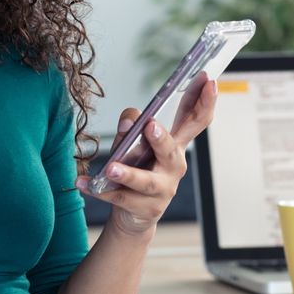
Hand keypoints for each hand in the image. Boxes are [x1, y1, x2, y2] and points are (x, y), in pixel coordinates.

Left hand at [75, 72, 218, 237]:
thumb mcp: (133, 143)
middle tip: (151, 126)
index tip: (209, 80)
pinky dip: (100, 190)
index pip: (195, 120)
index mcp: (175, 144)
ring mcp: (163, 190)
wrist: (132, 213)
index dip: (205, 101)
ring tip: (111, 167)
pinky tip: (84, 183)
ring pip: (146, 181)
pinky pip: (121, 197)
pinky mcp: (146, 208)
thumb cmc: (137, 169)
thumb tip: (129, 121)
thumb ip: (131, 126)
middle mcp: (173, 166)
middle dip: (162, 139)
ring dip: (128, 173)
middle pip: (172, 151)